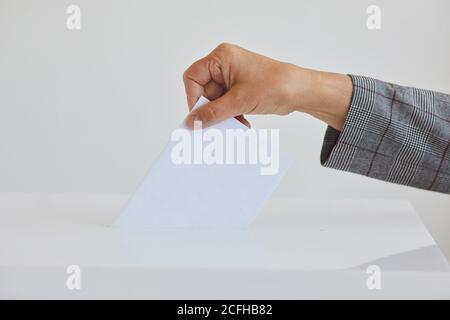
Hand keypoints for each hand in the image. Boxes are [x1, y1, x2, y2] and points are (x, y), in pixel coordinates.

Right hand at [183, 43, 352, 129]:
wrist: (300, 91)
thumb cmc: (275, 85)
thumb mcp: (238, 102)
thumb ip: (212, 113)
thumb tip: (192, 122)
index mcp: (221, 58)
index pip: (193, 77)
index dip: (193, 98)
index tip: (199, 116)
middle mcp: (225, 64)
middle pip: (204, 90)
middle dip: (211, 109)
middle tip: (215, 125)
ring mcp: (233, 76)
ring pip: (215, 100)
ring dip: (222, 114)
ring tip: (233, 124)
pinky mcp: (241, 87)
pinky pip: (226, 103)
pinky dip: (230, 114)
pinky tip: (240, 122)